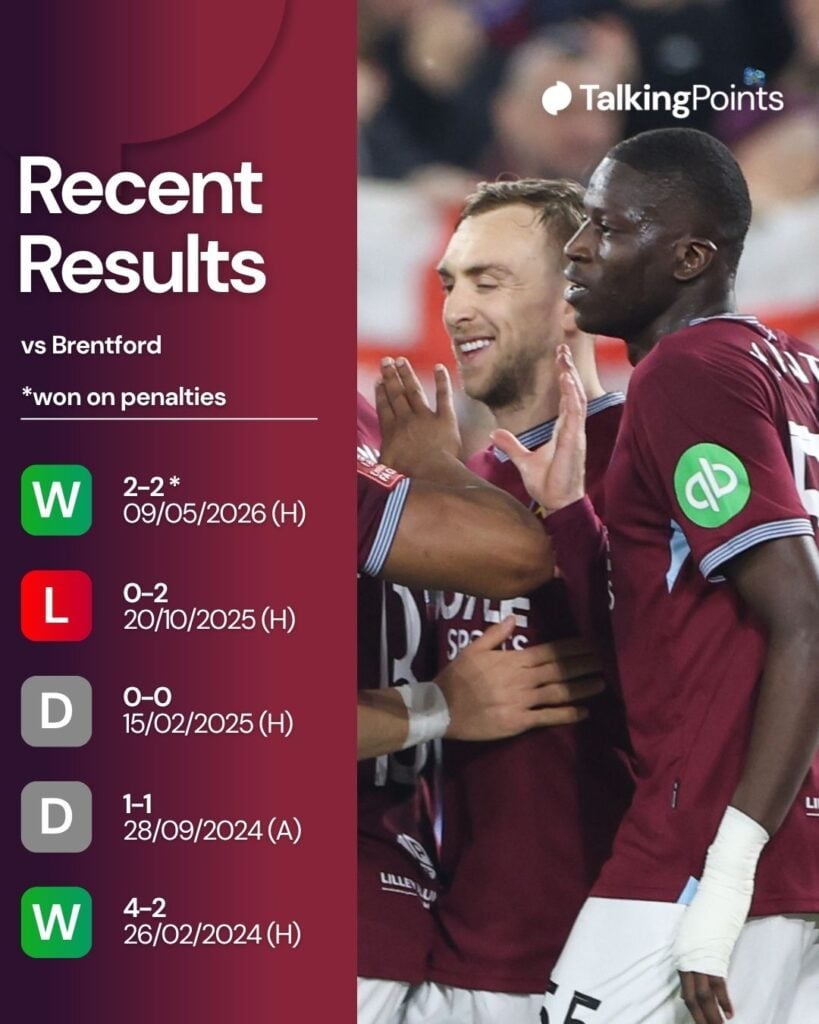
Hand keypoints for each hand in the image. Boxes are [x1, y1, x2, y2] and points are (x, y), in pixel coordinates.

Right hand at [375, 357, 461, 472]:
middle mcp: (406, 419)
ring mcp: (426, 417)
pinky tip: (439, 367)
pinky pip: (443, 396)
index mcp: (391, 430)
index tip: (379, 380)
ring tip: (402, 360)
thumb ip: (371, 460)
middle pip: (396, 394)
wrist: (431, 473)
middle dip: (391, 376)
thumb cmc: (407, 474)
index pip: (385, 407)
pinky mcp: (445, 419)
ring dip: (408, 375)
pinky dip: (442, 381)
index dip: (381, 392)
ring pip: (414, 391)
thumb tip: (358, 461)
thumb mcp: (382, 467)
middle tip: (386, 361)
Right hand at [438, 616, 603, 740]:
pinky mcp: (519, 721)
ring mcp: (522, 701)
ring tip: (601, 683)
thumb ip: (495, 634)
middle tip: (604, 661)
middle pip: (558, 670)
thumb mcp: (473, 649)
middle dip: (583, 665)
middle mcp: (522, 679)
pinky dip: (568, 714)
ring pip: (558, 692)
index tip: (590, 645)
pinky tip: (585, 711)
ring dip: (582, 687)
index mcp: (513, 660)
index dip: (571, 648)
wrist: (442, 708)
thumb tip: (515, 618)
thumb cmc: (457, 677)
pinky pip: (548, 717)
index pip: (548, 651)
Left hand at [492, 345, 585, 513]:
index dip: (564, 377)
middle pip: (573, 392)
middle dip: (568, 369)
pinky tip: (567, 381)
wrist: (558, 504)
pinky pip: (575, 415)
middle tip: (563, 348)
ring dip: (571, 378)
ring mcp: (575, 435)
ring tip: (564, 359)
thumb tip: (493, 433)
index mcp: (563, 431)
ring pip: (576, 399)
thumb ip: (511, 445)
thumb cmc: (547, 485)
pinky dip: (572, 397)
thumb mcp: (523, 461)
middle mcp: (571, 429)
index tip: (559, 358)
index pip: (565, 397)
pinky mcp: (574, 443)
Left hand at [673, 806, 767, 1022]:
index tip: (697, 1017)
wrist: (717, 891)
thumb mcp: (694, 926)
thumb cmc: (704, 906)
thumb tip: (695, 952)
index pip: (684, 986)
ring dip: (711, 1015)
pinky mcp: (716, 955)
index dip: (690, 1004)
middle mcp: (687, 956)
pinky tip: (728, 1014)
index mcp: (680, 950)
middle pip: (692, 995)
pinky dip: (723, 1001)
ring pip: (704, 994)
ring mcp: (701, 956)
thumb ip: (693, 941)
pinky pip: (718, 984)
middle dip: (699, 1016)